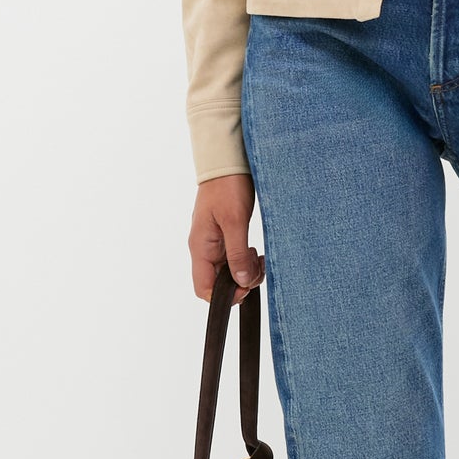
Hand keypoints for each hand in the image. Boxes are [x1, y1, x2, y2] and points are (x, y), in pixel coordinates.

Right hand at [189, 175, 264, 304]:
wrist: (228, 162)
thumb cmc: (226, 187)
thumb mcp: (235, 221)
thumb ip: (237, 254)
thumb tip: (240, 282)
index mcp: (200, 247)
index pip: (204, 288)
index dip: (224, 296)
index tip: (245, 287)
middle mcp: (204, 248)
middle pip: (217, 282)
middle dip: (239, 282)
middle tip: (257, 269)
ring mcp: (213, 242)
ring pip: (227, 271)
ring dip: (244, 271)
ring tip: (258, 259)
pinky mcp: (223, 236)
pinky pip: (232, 258)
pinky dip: (245, 260)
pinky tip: (254, 252)